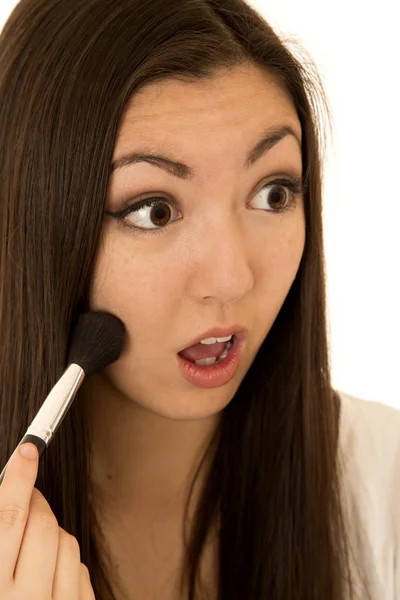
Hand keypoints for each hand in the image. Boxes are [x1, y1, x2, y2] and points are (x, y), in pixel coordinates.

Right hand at [0, 442, 94, 598]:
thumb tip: (10, 491)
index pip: (9, 518)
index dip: (19, 478)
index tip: (28, 451)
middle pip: (42, 524)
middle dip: (35, 502)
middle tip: (26, 498)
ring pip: (67, 540)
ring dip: (51, 533)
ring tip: (31, 550)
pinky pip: (81, 568)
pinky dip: (66, 561)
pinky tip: (48, 573)